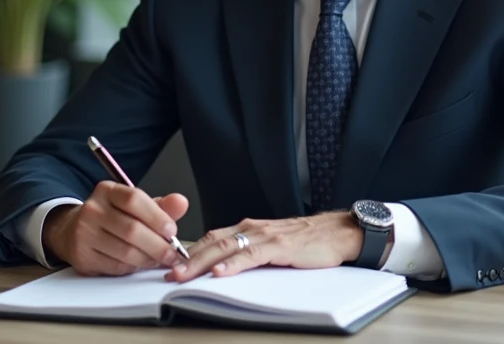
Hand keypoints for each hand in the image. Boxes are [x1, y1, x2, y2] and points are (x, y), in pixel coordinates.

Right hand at [43, 183, 189, 275]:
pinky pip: (115, 266)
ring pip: (125, 251)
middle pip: (131, 229)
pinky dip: (133, 267)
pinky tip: (140, 264)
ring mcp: (84, 234)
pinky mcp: (82, 256)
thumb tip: (181, 202)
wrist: (74, 231)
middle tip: (173, 254)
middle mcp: (92, 210)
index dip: (157, 216)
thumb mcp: (135, 207)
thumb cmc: (113, 218)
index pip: (133, 199)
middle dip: (158, 245)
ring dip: (148, 259)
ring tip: (159, 260)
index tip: (172, 230)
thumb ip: (161, 206)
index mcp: (107, 191)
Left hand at [166, 212, 363, 281]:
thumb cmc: (307, 242)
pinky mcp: (280, 246)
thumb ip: (249, 254)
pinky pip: (251, 255)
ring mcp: (265, 236)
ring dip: (201, 262)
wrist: (338, 232)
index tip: (168, 266)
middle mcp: (252, 228)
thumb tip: (224, 269)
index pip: (211, 238)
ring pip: (225, 247)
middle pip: (211, 242)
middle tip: (165, 274)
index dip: (188, 252)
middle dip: (186, 260)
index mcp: (248, 229)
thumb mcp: (272, 247)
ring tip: (182, 275)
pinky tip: (220, 272)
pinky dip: (233, 264)